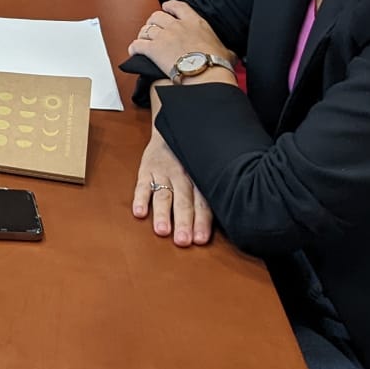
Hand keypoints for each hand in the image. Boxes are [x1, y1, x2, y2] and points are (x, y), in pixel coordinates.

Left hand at [126, 0, 233, 79]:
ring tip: (143, 39)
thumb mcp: (226, 52)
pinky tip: (135, 50)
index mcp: (194, 22)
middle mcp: (177, 26)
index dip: (169, 6)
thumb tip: (232, 56)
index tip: (166, 8)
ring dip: (143, 34)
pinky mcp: (153, 49)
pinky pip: (138, 44)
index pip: (178, 6)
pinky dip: (135, 47)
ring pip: (146, 29)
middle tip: (154, 28)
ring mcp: (164, 36)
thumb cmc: (216, 63)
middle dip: (153, 21)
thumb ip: (225, 50)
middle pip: (157, 16)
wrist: (205, 73)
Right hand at [132, 130, 215, 246]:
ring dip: (162, 213)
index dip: (201, 222)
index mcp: (200, 181)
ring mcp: (163, 172)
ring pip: (163, 195)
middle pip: (183, 202)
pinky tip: (139, 212)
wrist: (174, 128)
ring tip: (161, 230)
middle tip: (182, 240)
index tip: (200, 239)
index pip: (202, 204)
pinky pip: (142, 184)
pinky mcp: (147, 168)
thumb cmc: (194, 158)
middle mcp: (183, 177)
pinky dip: (140, 198)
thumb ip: (211, 194)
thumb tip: (230, 221)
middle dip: (183, 221)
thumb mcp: (206, 171)